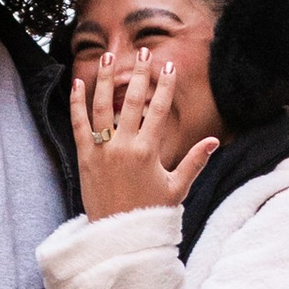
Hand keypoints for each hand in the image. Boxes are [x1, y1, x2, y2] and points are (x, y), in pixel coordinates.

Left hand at [70, 58, 219, 218]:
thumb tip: (213, 141)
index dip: (164, 86)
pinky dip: (76, 103)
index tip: (168, 65)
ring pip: (101, 107)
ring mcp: (101, 151)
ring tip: (107, 57)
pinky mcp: (84, 158)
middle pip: (132, 101)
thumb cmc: (150, 213)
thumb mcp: (176, 188)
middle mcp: (124, 147)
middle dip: (138, 74)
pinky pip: (79, 125)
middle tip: (142, 52)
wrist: (118, 237)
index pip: (158, 110)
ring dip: (104, 80)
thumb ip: (194, 162)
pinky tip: (77, 83)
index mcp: (148, 152)